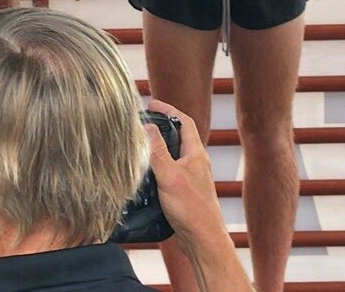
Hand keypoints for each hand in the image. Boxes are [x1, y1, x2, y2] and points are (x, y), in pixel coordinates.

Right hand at [146, 98, 252, 290]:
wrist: (204, 241)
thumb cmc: (192, 209)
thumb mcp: (169, 175)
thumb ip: (156, 150)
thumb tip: (145, 125)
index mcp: (196, 153)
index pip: (184, 121)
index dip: (168, 109)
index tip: (151, 104)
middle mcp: (196, 162)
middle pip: (179, 135)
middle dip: (161, 125)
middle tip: (143, 121)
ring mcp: (191, 177)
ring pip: (174, 154)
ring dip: (159, 146)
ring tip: (140, 143)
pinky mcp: (185, 191)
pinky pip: (171, 169)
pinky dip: (158, 164)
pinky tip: (146, 172)